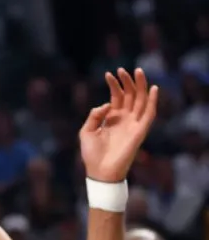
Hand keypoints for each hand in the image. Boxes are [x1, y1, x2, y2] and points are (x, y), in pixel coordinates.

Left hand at [79, 68, 158, 182]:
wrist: (99, 171)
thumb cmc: (92, 154)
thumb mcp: (87, 130)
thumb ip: (95, 115)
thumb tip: (107, 104)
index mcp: (112, 118)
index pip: (117, 97)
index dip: (114, 85)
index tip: (108, 73)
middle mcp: (124, 119)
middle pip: (130, 96)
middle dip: (128, 81)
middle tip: (123, 69)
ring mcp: (133, 124)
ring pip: (140, 101)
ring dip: (140, 86)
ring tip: (137, 71)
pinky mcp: (140, 131)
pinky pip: (149, 114)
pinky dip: (152, 101)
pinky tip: (153, 89)